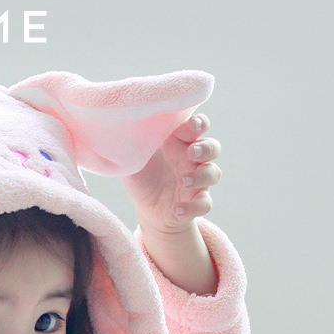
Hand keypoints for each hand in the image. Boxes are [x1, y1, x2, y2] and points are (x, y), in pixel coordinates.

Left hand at [121, 114, 221, 234]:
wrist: (148, 209)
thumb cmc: (142, 176)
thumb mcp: (131, 161)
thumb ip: (131, 146)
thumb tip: (120, 130)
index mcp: (179, 142)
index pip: (197, 127)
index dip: (198, 124)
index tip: (191, 125)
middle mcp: (192, 159)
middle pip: (212, 147)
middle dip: (206, 148)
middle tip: (191, 152)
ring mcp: (197, 180)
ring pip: (213, 173)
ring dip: (201, 176)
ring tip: (183, 182)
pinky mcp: (196, 202)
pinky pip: (204, 203)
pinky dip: (193, 207)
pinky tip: (178, 209)